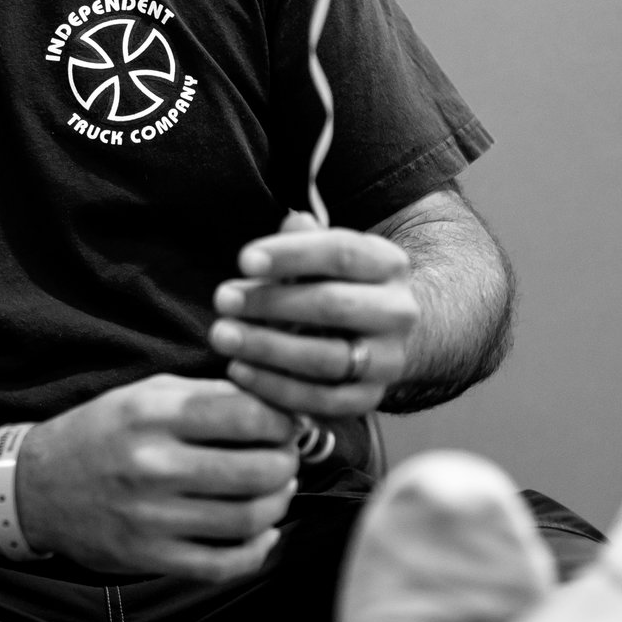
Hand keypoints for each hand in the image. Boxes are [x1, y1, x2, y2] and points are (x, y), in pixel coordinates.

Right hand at [20, 375, 299, 579]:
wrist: (36, 487)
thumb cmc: (102, 432)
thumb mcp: (146, 394)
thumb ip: (208, 394)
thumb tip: (275, 405)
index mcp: (153, 415)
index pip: (247, 416)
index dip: (283, 421)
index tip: (288, 424)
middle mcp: (152, 465)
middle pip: (258, 470)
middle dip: (287, 463)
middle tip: (286, 458)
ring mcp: (151, 517)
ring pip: (247, 519)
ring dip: (277, 504)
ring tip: (275, 490)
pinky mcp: (148, 557)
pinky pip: (222, 564)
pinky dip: (256, 551)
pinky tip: (262, 533)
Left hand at [209, 211, 418, 418]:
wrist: (381, 337)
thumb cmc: (337, 285)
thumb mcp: (325, 257)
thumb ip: (305, 241)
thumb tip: (293, 221)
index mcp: (389, 265)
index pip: (342, 253)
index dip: (291, 255)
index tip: (243, 260)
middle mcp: (398, 312)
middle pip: (334, 306)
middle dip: (272, 303)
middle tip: (222, 299)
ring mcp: (388, 360)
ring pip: (327, 358)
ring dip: (267, 348)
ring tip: (223, 335)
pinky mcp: (370, 399)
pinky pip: (322, 400)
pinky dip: (277, 388)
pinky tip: (239, 371)